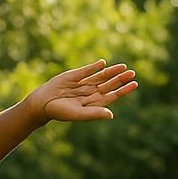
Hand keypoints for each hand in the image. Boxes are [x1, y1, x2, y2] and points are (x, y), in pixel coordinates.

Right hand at [23, 60, 137, 123]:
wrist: (43, 103)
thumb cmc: (61, 112)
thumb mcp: (79, 114)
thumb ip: (95, 113)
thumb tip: (111, 115)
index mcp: (95, 103)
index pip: (113, 95)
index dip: (124, 90)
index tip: (135, 84)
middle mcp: (91, 93)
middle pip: (110, 84)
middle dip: (121, 79)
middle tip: (132, 73)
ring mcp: (83, 83)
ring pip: (101, 76)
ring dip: (112, 72)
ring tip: (124, 67)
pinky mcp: (74, 75)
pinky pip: (87, 70)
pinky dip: (94, 67)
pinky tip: (103, 63)